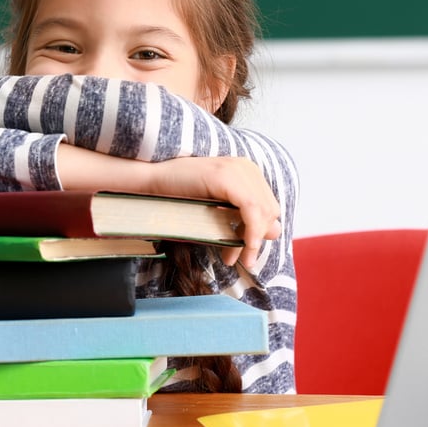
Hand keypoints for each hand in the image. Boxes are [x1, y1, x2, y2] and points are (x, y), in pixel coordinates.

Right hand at [146, 156, 280, 270]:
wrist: (152, 181)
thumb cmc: (178, 194)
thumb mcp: (216, 204)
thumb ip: (241, 214)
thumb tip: (274, 232)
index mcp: (245, 170)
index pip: (268, 205)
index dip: (260, 231)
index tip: (245, 252)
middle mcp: (245, 167)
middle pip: (269, 210)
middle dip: (258, 237)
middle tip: (242, 259)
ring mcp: (237, 170)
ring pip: (263, 212)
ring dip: (254, 240)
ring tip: (240, 259)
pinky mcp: (228, 178)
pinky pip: (252, 211)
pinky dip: (251, 233)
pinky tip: (244, 248)